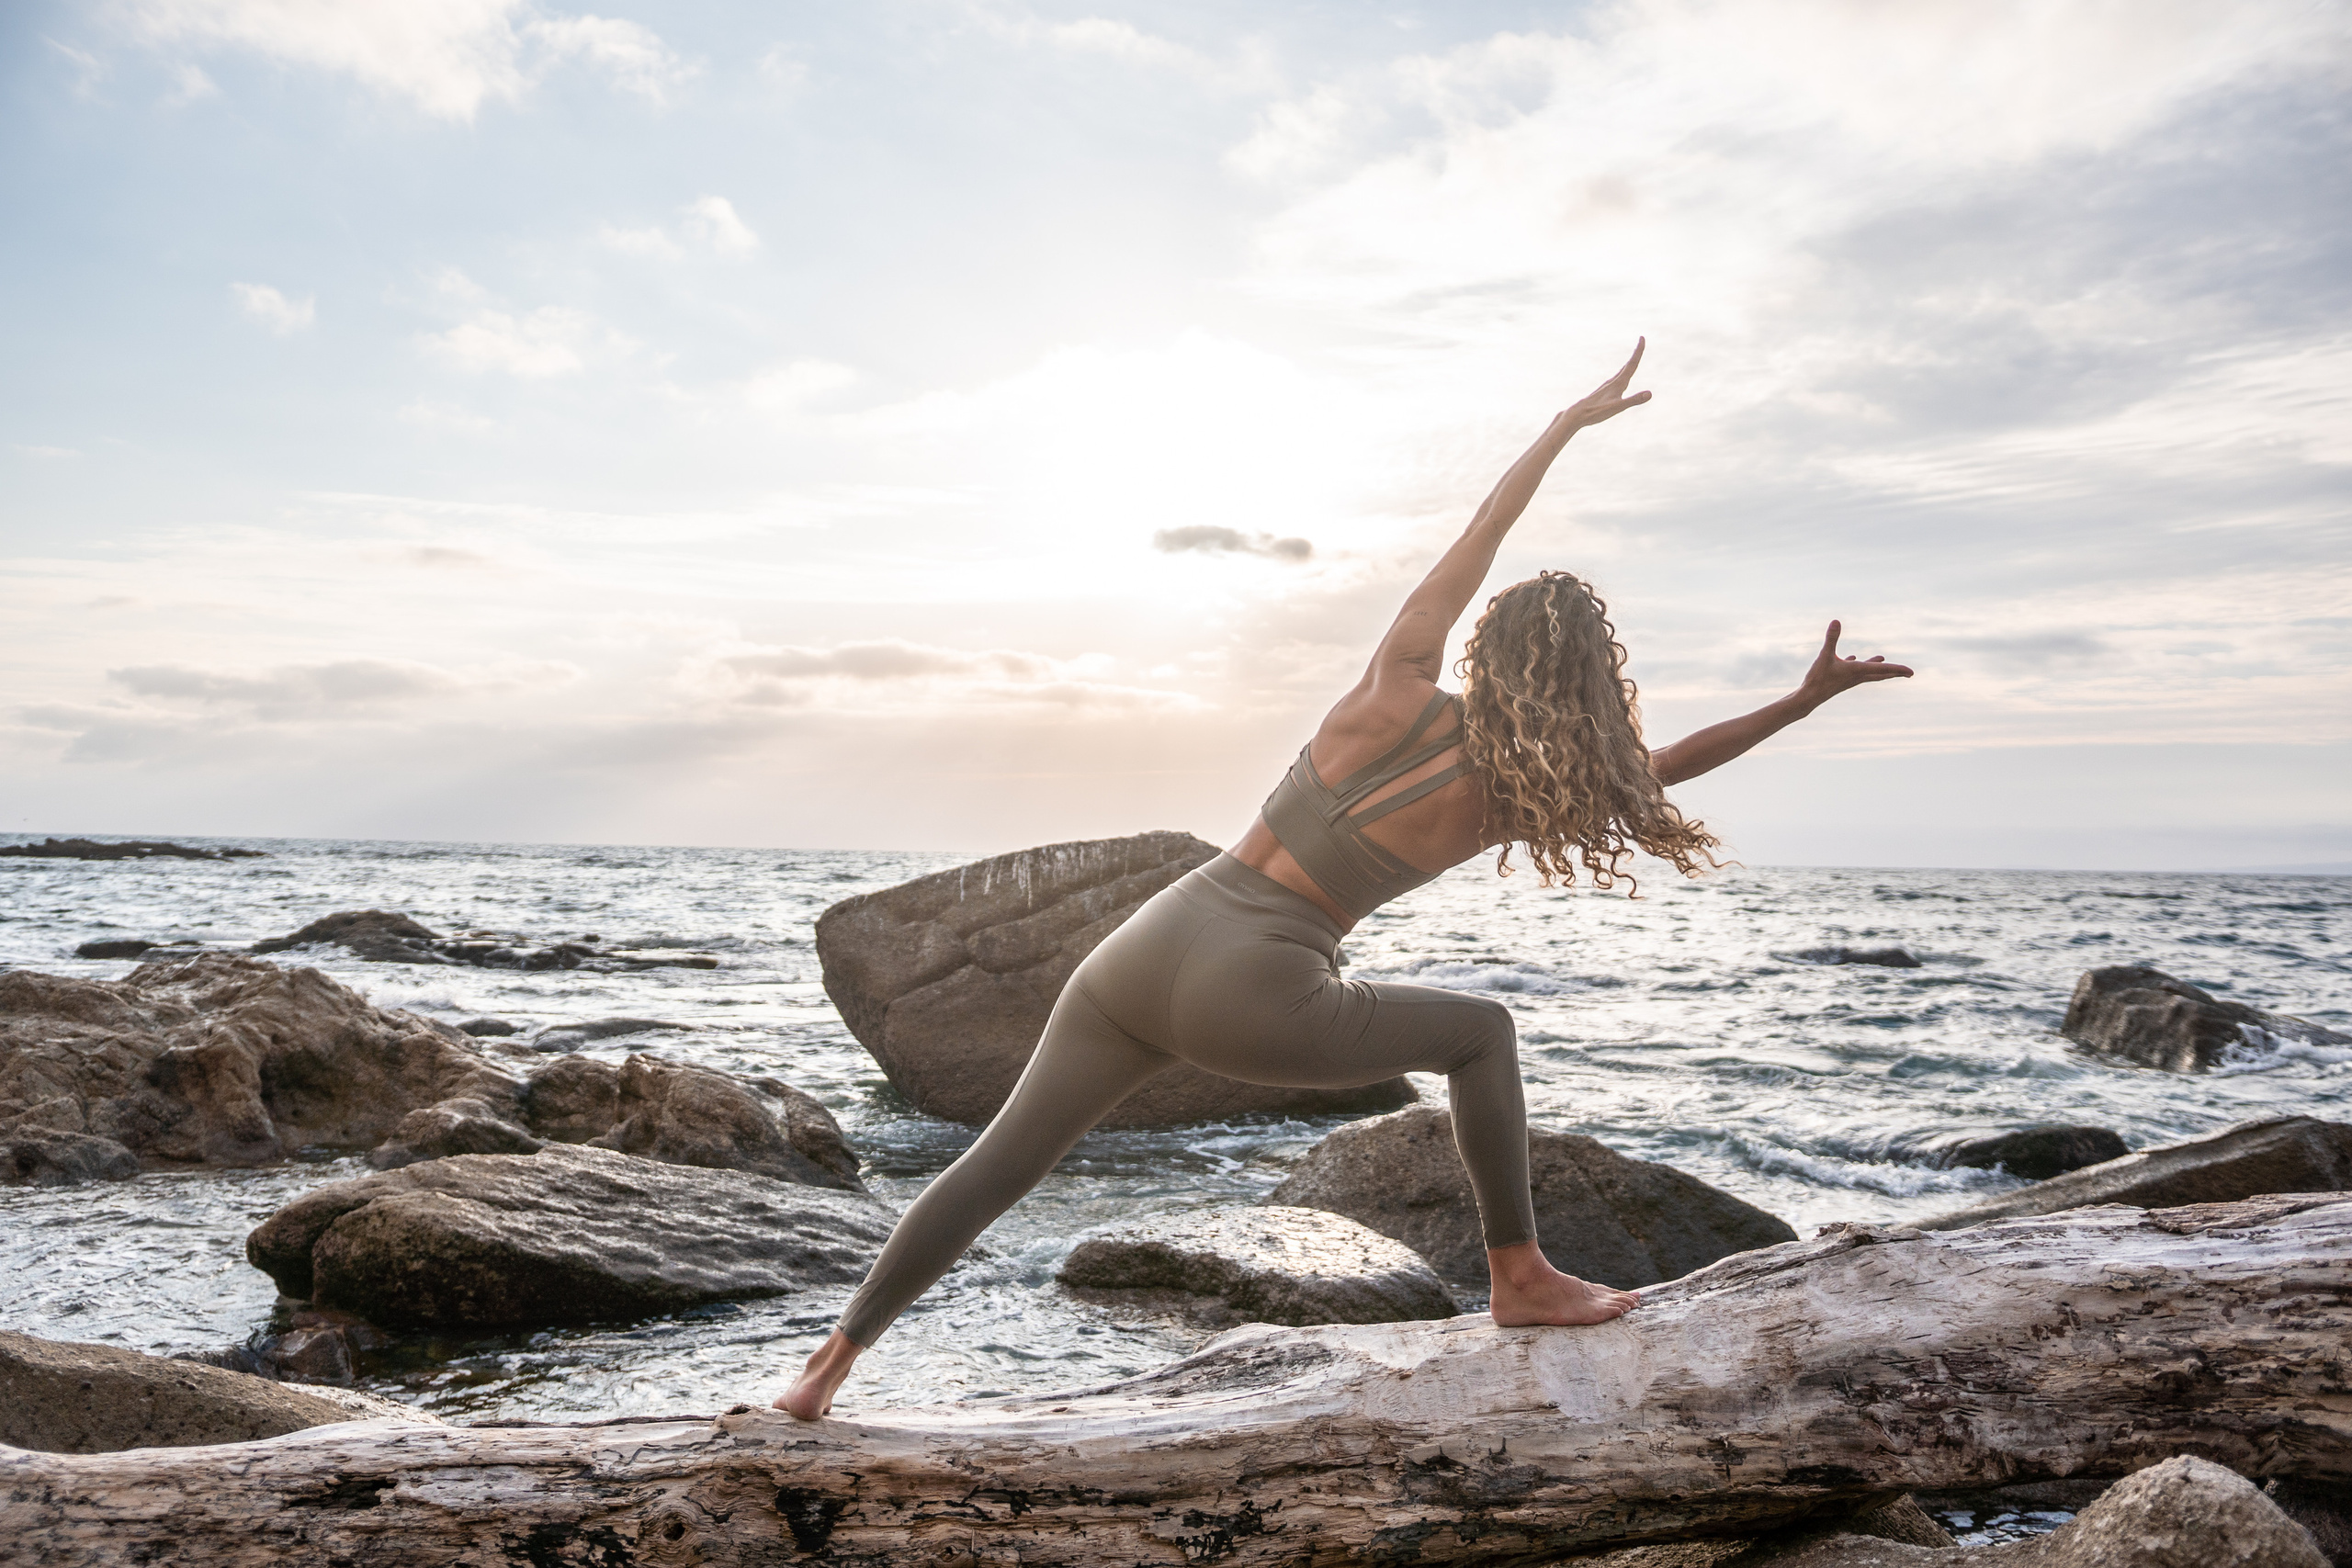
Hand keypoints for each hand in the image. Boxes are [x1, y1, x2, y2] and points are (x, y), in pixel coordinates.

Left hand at [1559, 338, 1651, 429]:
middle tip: (1641, 342)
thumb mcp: (1618, 407)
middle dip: (1636, 354)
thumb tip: (1650, 394)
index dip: (1638, 351)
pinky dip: (1621, 375)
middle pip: (1627, 365)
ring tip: (1633, 360)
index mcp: (1618, 383)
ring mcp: (1606, 387)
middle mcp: (1612, 382)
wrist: (1577, 414)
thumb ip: (1634, 400)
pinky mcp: (1602, 393)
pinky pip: (1615, 380)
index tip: (1642, 337)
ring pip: (1620, 372)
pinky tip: (1618, 380)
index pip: (1632, 364)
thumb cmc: (1597, 412)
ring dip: (1628, 364)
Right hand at [1797, 620, 1912, 704]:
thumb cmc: (1818, 679)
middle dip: (1895, 673)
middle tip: (1909, 674)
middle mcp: (1857, 676)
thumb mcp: (1825, 656)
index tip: (1912, 672)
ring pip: (1869, 673)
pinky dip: (1859, 665)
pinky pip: (1855, 672)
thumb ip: (1831, 638)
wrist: (1809, 698)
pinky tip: (1853, 659)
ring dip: (1879, 668)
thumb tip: (1836, 621)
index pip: (1883, 669)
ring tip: (1883, 660)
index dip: (1898, 669)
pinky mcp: (1841, 680)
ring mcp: (1850, 680)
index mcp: (1858, 670)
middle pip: (1881, 674)